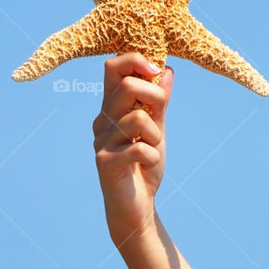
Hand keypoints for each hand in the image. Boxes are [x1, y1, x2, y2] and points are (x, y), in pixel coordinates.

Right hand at [93, 53, 173, 239]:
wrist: (136, 208)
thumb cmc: (144, 167)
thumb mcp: (157, 130)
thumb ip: (160, 103)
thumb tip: (166, 69)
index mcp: (112, 107)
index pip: (113, 67)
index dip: (135, 60)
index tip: (156, 68)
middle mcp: (102, 120)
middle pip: (127, 87)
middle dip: (155, 97)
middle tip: (161, 116)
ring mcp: (101, 141)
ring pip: (138, 118)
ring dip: (156, 135)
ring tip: (152, 148)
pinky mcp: (105, 162)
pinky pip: (139, 148)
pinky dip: (153, 156)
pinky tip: (148, 164)